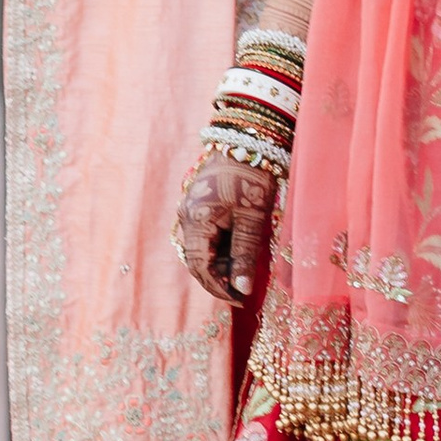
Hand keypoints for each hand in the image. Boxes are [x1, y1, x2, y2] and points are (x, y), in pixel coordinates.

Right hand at [176, 153, 276, 305]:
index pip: (200, 266)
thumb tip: (242, 288)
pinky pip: (208, 236)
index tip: (239, 299)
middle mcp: (187, 217)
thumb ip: (245, 254)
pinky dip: (223, 249)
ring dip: (223, 264)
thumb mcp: (253, 217)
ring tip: (247, 272)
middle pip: (198, 259)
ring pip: (203, 249)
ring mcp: (192, 211)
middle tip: (245, 291)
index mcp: (196, 219)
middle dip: (220, 278)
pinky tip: (241, 253)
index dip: (218, 287)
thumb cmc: (253, 176)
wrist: (249, 141)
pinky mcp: (201, 206)